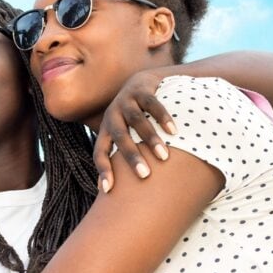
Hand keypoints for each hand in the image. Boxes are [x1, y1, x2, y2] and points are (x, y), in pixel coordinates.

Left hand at [94, 70, 177, 192]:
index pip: (99, 151)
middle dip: (131, 156)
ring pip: (136, 120)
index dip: (102, 170)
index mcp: (106, 130)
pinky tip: (174, 131)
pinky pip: (152, 104)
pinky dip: (162, 117)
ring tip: (163, 156)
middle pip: (119, 137)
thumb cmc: (131, 119)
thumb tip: (121, 190)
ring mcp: (126, 101)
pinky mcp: (141, 90)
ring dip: (149, 138)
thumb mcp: (124, 135)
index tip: (108, 190)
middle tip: (144, 175)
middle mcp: (112, 115)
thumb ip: (122, 156)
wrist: (140, 82)